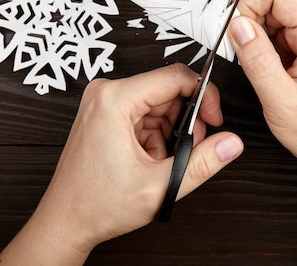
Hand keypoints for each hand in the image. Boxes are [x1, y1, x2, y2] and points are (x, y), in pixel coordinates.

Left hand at [0, 64, 243, 264]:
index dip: (204, 95)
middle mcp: (107, 93)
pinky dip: (157, 135)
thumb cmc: (97, 204)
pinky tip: (151, 158)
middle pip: (168, 90)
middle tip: (189, 148)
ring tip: (164, 160)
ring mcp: (105, 103)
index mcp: (115, 99)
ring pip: (160, 104)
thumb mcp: (160, 186)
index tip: (214, 118)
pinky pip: (146, 114)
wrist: (65, 221)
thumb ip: (202, 162)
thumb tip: (230, 143)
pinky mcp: (106, 114)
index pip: (176, 76)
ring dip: (171, 130)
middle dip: (187, 119)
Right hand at [228, 0, 296, 180]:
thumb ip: (257, 61)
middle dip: (246, 21)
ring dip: (253, 36)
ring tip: (254, 69)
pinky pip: (276, 32)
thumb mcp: (284, 103)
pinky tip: (264, 71)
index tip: (227, 30)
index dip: (245, 6)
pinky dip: (261, 47)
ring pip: (270, 16)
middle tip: (235, 53)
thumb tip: (237, 24)